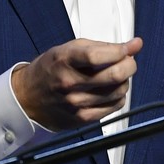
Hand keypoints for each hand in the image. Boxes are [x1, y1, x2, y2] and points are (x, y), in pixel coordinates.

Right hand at [10, 37, 142, 129]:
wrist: (28, 99)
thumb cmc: (51, 70)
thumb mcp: (69, 49)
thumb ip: (103, 46)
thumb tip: (134, 45)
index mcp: (64, 60)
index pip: (99, 56)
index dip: (121, 50)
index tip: (130, 47)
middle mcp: (70, 82)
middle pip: (115, 75)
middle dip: (129, 65)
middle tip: (128, 61)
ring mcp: (76, 103)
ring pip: (118, 91)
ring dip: (124, 81)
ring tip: (116, 76)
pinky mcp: (83, 117)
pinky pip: (115, 106)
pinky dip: (119, 96)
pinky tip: (111, 90)